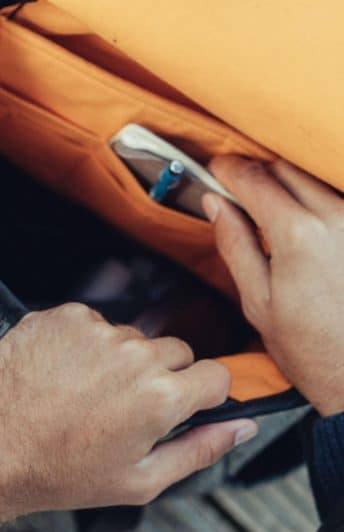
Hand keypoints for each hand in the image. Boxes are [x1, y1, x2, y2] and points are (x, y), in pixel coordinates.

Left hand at [0, 304, 256, 526]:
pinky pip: (93, 323)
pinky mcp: (63, 315)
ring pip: (132, 337)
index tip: (185, 403)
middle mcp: (134, 353)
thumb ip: (201, 449)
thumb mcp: (141, 480)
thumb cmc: (63, 472)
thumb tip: (242, 426)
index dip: (202, 392)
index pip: (216, 374)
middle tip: (124, 405)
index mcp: (160, 396)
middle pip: (175, 351)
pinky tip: (64, 372)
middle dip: (161, 376)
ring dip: (119, 359)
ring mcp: (96, 329)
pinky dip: (85, 343)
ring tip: (86, 391)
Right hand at [203, 156, 343, 415]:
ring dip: (285, 183)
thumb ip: (235, 244)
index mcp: (297, 235)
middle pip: (285, 169)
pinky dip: (311, 199)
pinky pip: (334, 199)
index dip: (228, 169)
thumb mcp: (257, 300)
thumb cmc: (309, 347)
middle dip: (256, 171)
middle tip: (236, 188)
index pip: (255, 180)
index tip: (215, 169)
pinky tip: (298, 224)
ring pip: (313, 179)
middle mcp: (335, 218)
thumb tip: (215, 205)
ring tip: (265, 207)